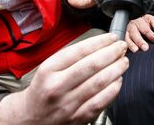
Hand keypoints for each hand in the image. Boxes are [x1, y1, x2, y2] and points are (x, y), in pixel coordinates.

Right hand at [0, 33, 128, 124]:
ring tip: (123, 61)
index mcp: (49, 70)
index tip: (112, 37)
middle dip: (112, 53)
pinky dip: (113, 89)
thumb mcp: (49, 68)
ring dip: (116, 69)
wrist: (30, 118)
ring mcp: (68, 104)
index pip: (79, 51)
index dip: (100, 42)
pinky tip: (118, 80)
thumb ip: (72, 56)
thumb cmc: (43, 88)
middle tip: (121, 46)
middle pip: (92, 65)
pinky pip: (101, 101)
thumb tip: (101, 44)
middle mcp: (57, 87)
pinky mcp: (77, 118)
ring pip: (99, 83)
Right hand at [125, 14, 153, 52]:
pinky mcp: (125, 39)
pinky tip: (131, 52)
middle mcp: (132, 26)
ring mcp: (127, 33)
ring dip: (132, 45)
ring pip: (128, 39)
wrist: (143, 24)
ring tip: (136, 50)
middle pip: (135, 34)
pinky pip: (125, 43)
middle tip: (146, 48)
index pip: (146, 30)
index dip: (152, 36)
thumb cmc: (148, 23)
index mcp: (139, 21)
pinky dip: (127, 48)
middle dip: (140, 41)